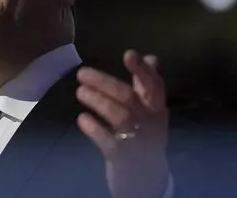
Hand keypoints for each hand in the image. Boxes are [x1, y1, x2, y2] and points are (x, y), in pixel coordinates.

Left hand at [76, 50, 169, 197]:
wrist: (146, 182)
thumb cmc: (143, 139)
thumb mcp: (149, 113)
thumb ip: (145, 86)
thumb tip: (151, 56)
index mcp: (157, 109)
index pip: (155, 85)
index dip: (143, 69)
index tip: (128, 54)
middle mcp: (151, 123)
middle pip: (129, 97)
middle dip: (105, 82)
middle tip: (82, 73)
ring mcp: (138, 140)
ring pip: (119, 115)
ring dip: (97, 101)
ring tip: (79, 92)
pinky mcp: (123, 157)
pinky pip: (108, 140)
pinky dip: (94, 128)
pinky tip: (82, 119)